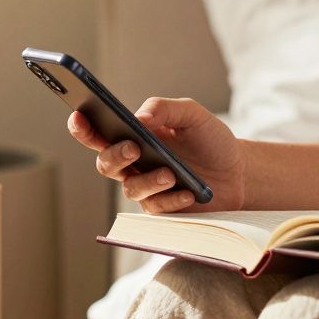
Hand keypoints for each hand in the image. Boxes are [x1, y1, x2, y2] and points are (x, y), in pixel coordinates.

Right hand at [68, 97, 244, 213]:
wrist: (239, 170)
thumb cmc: (209, 140)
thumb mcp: (192, 114)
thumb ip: (165, 108)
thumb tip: (139, 116)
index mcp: (132, 136)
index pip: (98, 132)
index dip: (82, 126)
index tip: (79, 115)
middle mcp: (133, 164)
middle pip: (106, 163)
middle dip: (115, 155)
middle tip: (133, 148)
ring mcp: (146, 188)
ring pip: (130, 189)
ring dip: (148, 181)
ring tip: (170, 173)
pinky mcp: (163, 209)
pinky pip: (158, 207)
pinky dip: (173, 198)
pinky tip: (188, 192)